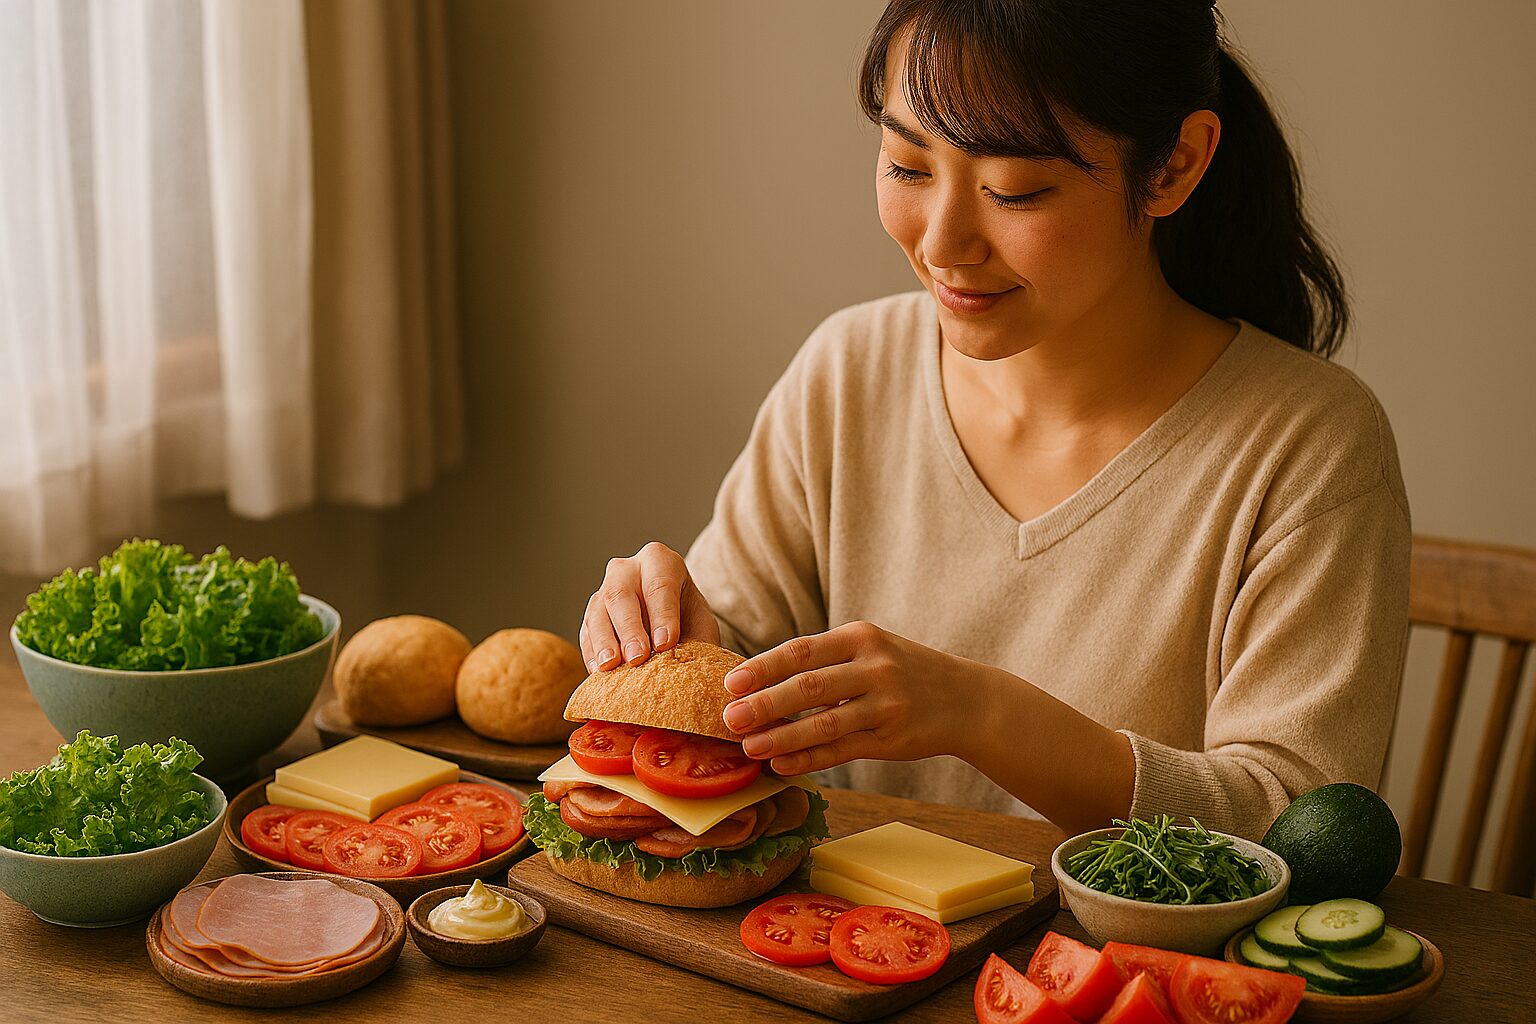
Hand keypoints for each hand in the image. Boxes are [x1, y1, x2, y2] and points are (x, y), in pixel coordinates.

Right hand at [579, 541, 720, 672]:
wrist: (670, 625)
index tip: (665, 643)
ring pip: (598, 612)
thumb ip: (700, 638)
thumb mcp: (701, 623)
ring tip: (611, 666)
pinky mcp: (591, 616)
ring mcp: (603, 590)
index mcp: (659, 560)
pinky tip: (599, 672)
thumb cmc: (688, 620)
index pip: (659, 584)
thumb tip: (698, 663)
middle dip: (629, 628)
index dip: (662, 615)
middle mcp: (626, 569)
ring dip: (604, 641)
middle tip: (637, 657)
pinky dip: (592, 653)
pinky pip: (586, 632)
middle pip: (621, 594)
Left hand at [718, 621, 986, 775]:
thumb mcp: (871, 649)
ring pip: (824, 724)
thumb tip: (760, 681)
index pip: (802, 650)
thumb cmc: (904, 670)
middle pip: (809, 686)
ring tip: (750, 747)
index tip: (731, 682)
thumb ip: (825, 661)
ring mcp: (885, 705)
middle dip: (765, 704)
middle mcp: (875, 667)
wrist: (966, 699)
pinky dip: (809, 758)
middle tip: (730, 718)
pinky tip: (782, 764)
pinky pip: (842, 750)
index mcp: (861, 637)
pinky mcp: (891, 739)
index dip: (764, 667)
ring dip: (782, 736)